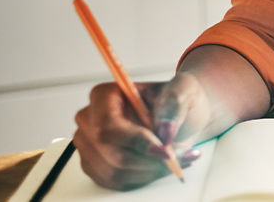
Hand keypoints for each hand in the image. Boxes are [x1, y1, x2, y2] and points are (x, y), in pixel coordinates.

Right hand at [72, 73, 210, 189]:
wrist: (180, 117)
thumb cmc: (176, 101)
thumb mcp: (183, 91)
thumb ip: (174, 105)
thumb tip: (165, 130)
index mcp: (104, 96)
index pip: (108, 125)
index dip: (135, 141)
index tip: (165, 150)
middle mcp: (90, 121)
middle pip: (109, 152)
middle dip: (148, 160)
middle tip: (177, 158)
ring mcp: (90, 146)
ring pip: (114, 171)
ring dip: (149, 171)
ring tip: (175, 161)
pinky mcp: (97, 167)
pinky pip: (117, 182)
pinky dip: (144, 178)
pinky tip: (161, 166)